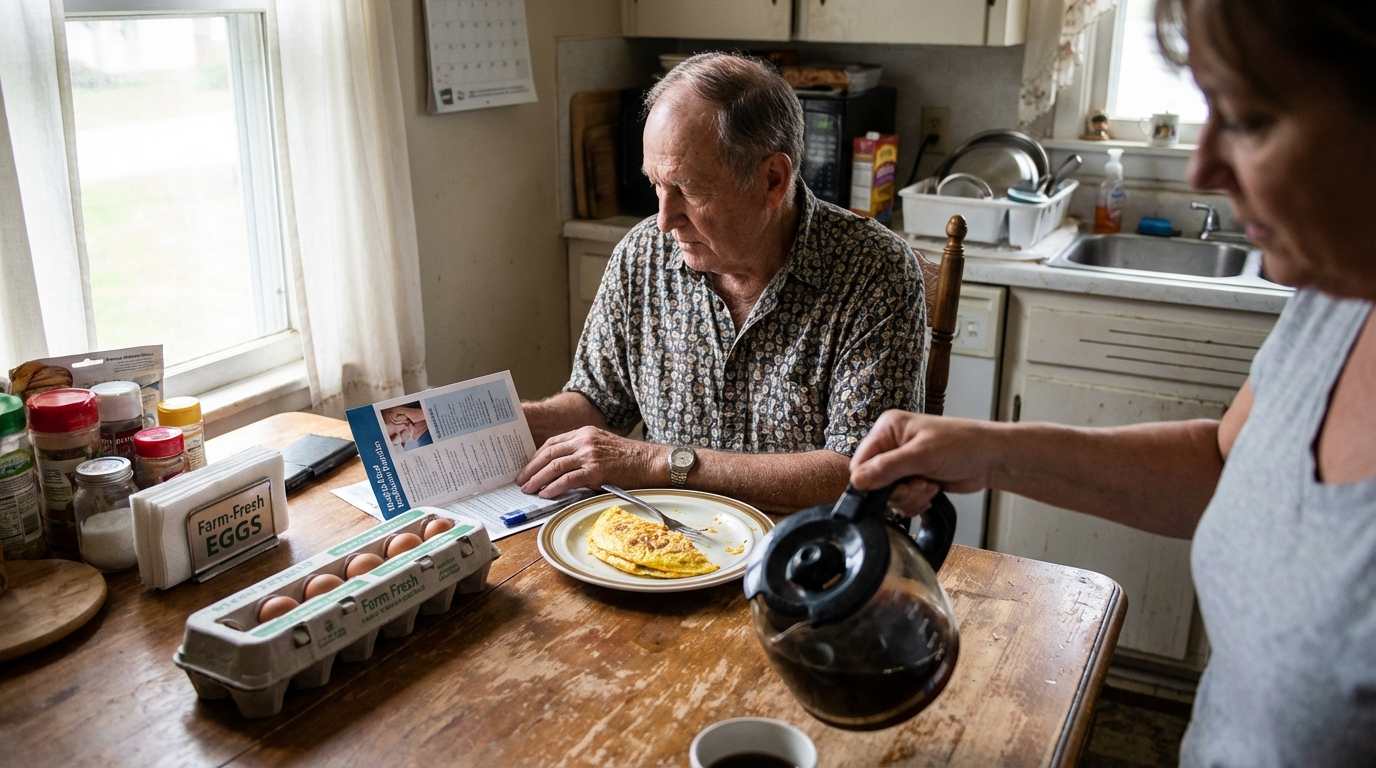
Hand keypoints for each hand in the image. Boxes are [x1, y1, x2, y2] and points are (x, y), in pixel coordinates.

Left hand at [516, 426, 662, 498]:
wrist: (649, 462)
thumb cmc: (628, 458)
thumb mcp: (602, 446)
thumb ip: (582, 452)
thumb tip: (561, 469)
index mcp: (584, 433)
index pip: (552, 443)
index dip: (537, 456)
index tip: (528, 468)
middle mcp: (584, 441)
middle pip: (549, 453)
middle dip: (532, 468)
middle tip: (521, 480)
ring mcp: (589, 454)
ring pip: (555, 466)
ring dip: (538, 479)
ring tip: (528, 489)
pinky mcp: (595, 470)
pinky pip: (568, 479)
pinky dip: (554, 487)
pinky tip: (546, 494)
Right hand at [850, 410, 1001, 517]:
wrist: (991, 458)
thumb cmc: (963, 445)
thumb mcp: (923, 455)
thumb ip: (888, 468)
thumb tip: (857, 481)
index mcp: (887, 429)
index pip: (861, 462)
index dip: (872, 481)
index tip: (894, 487)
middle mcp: (891, 445)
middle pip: (873, 481)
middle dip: (897, 491)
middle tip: (919, 486)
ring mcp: (902, 463)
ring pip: (888, 494)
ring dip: (909, 498)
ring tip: (929, 488)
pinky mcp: (913, 478)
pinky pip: (901, 499)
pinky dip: (915, 501)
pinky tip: (931, 493)